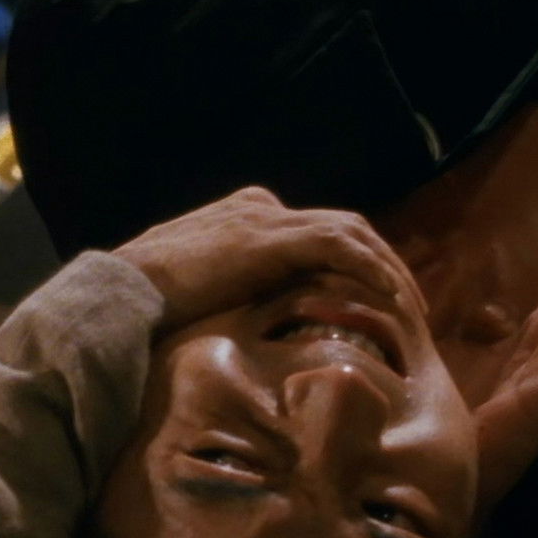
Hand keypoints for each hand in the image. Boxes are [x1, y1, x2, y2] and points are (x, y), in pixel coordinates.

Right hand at [113, 187, 405, 328]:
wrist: (123, 294)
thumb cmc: (149, 305)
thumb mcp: (200, 295)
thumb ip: (231, 296)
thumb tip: (246, 331)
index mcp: (245, 215)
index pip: (317, 233)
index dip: (353, 264)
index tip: (375, 300)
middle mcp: (261, 207)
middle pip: (344, 228)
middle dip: (382, 264)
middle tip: (411, 307)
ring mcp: (268, 218)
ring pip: (353, 234)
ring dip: (389, 270)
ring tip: (414, 310)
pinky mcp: (272, 237)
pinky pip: (341, 248)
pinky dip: (372, 271)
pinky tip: (393, 300)